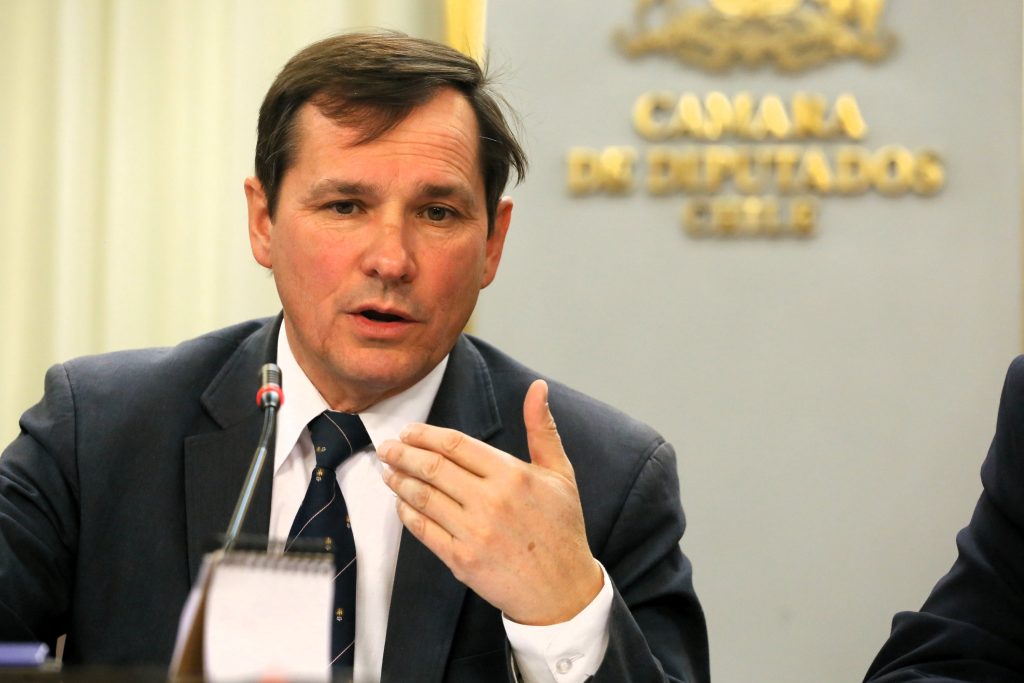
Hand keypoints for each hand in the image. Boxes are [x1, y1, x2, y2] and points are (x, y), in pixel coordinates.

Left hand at [377, 379, 602, 624]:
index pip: (455, 444)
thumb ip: (542, 429)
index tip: (408, 431)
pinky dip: (407, 515)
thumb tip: (537, 388)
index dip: (425, 435)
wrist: (563, 591)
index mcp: (512, 474)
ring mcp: (474, 532)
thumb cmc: (562, 529)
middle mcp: (490, 501)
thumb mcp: (560, 474)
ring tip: (387, 471)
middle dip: (402, 454)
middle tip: (386, 447)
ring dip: (399, 481)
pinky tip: (401, 504)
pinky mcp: (462, 560)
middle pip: (433, 467)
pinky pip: (424, 531)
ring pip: (423, 497)